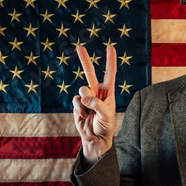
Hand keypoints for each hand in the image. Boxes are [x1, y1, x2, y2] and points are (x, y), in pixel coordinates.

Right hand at [72, 46, 116, 165]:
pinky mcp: (77, 104)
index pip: (110, 73)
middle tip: (80, 47)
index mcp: (108, 92)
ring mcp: (86, 97)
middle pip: (90, 73)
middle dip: (85, 60)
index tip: (110, 48)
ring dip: (85, 100)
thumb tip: (85, 97)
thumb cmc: (106, 126)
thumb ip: (97, 105)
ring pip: (82, 89)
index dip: (110, 60)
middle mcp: (97, 92)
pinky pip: (76, 101)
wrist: (95, 138)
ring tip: (90, 111)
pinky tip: (84, 116)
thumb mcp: (106, 116)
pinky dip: (79, 108)